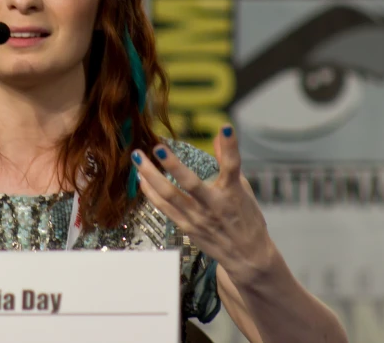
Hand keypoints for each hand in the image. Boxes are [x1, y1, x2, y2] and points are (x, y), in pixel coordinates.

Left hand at [133, 125, 272, 284]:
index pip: (233, 166)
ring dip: (150, 176)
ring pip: (169, 195)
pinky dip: (150, 192)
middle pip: (190, 184)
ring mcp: (198, 218)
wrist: (246, 256)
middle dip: (173, 165)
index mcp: (233, 192)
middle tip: (157, 147)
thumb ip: (228, 160)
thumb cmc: (246, 217)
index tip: (225, 127)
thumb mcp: (243, 188)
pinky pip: (163, 207)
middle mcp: (214, 205)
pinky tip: (140, 178)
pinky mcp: (186, 227)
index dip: (231, 147)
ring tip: (137, 158)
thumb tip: (221, 134)